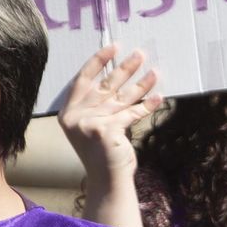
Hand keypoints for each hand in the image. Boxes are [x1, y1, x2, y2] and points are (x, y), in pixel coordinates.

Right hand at [58, 45, 162, 183]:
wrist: (107, 180)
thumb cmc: (102, 152)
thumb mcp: (95, 124)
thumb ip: (102, 104)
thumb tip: (122, 74)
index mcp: (67, 112)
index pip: (83, 78)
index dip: (99, 60)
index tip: (115, 47)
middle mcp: (75, 116)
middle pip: (106, 84)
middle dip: (125, 67)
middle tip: (141, 54)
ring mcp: (89, 122)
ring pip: (122, 97)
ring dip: (141, 83)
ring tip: (155, 71)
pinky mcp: (106, 129)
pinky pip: (132, 113)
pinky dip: (147, 105)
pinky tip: (159, 96)